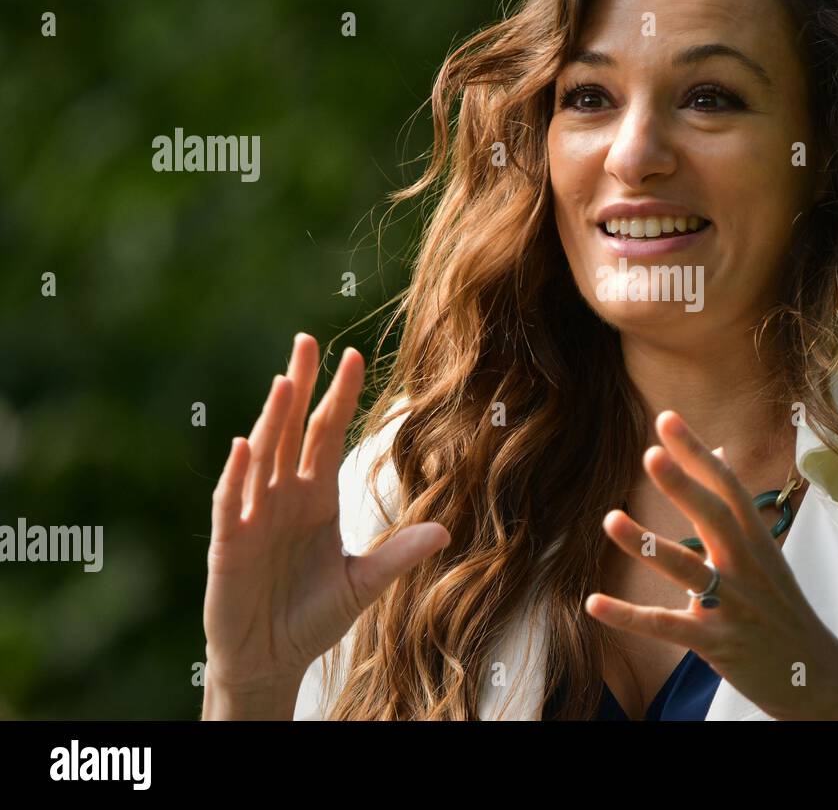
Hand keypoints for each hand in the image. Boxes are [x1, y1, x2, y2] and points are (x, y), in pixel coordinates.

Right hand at [201, 333, 449, 715]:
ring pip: (263, 457)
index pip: (327, 436)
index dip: (339, 398)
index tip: (352, 357)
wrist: (273, 660)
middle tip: (307, 341)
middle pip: (293, 431)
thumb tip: (445, 531)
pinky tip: (245, 445)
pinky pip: (231, 503)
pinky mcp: (229, 545)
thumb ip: (398, 555)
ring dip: (273, 419)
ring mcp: (254, 517)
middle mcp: (284, 497)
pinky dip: (238, 475)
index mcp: (317, 499)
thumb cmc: (313, 617)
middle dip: (300, 387)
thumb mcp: (364, 584)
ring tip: (285, 380)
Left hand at [583, 410, 837, 719]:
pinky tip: (593, 603)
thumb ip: (736, 505)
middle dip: (682, 484)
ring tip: (610, 519)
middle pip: (714, 517)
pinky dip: (629, 616)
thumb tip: (720, 450)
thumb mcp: (766, 551)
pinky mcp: (716, 642)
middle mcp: (747, 565)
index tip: (667, 419)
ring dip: (646, 544)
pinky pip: (666, 626)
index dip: (697, 451)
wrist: (814, 673)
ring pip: (686, 569)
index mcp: (757, 539)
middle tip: (649, 454)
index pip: (727, 485)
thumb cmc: (781, 605)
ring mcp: (733, 604)